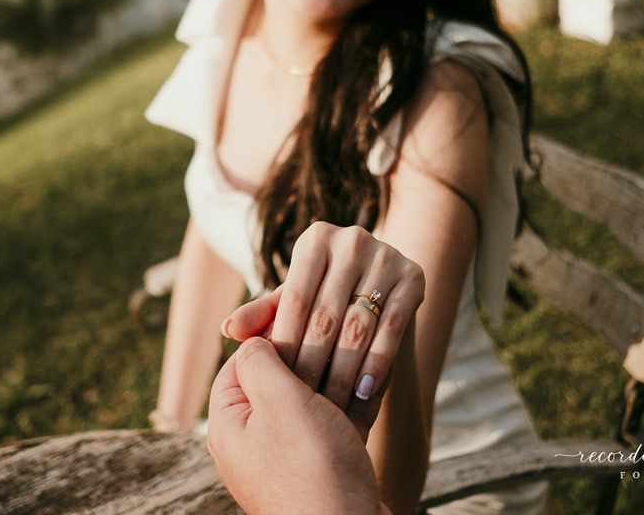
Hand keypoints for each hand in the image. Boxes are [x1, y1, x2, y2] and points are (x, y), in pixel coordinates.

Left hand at [207, 337, 387, 514]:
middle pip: (281, 376)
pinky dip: (357, 400)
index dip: (275, 333)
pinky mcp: (326, 465)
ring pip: (315, 397)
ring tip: (365, 348)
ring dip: (340, 374)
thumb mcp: (278, 403)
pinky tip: (378, 377)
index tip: (306, 315)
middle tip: (340, 331)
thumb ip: (259, 361)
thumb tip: (250, 336)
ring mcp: (292, 453)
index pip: (245, 358)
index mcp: (230, 420)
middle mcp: (254, 437)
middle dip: (312, 354)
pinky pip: (339, 420)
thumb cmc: (310, 472)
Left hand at [221, 223, 424, 438]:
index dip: (285, 343)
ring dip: (344, 370)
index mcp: (316, 239)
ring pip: (359, 324)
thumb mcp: (293, 306)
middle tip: (300, 403)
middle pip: (326, 313)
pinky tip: (364, 393)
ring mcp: (388, 255)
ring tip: (329, 405)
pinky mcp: (415, 277)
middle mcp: (353, 239)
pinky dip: (377, 364)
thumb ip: (261, 315)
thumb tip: (228, 328)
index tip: (275, 384)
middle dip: (312, 363)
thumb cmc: (323, 305)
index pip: (294, 299)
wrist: (381, 302)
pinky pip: (394, 328)